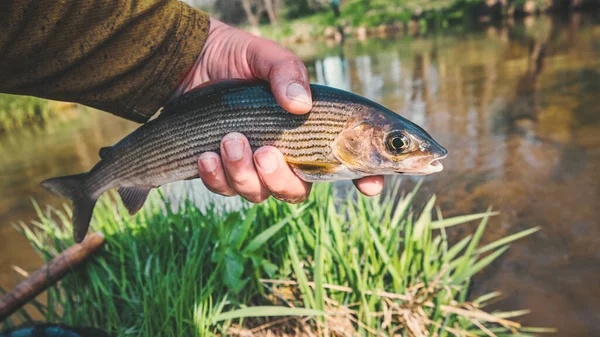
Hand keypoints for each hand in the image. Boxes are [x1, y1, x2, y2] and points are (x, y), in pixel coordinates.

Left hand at [176, 18, 382, 202]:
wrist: (191, 61)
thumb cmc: (237, 57)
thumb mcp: (266, 56)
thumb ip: (286, 72)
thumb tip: (300, 104)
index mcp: (308, 130)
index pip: (347, 162)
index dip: (366, 178)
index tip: (371, 186)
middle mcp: (285, 156)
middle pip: (296, 191)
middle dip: (280, 179)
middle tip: (264, 152)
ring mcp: (253, 167)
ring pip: (258, 193)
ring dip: (243, 173)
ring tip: (229, 141)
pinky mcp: (222, 171)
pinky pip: (225, 189)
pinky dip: (216, 177)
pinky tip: (206, 156)